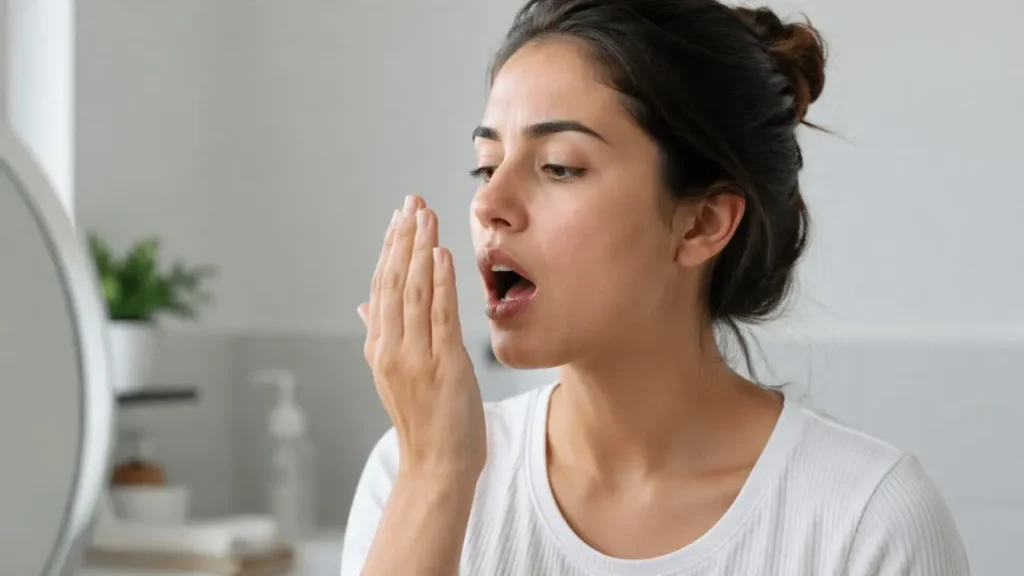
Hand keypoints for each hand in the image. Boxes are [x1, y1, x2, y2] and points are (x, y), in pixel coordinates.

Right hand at [358, 195, 485, 479]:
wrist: (437, 467)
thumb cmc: (424, 421)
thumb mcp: (394, 375)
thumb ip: (379, 336)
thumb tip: (365, 304)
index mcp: (380, 347)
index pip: (382, 286)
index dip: (390, 249)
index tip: (399, 217)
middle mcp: (391, 348)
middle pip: (394, 281)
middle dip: (403, 238)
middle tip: (411, 202)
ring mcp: (415, 356)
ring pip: (413, 291)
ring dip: (419, 249)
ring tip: (425, 215)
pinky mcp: (443, 364)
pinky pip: (439, 315)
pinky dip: (439, 282)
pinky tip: (440, 253)